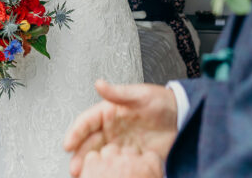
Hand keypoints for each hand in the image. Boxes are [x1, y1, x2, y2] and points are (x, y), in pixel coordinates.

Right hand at [63, 79, 177, 176]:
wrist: (182, 117)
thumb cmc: (161, 101)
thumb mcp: (139, 94)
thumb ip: (118, 92)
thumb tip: (99, 83)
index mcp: (108, 112)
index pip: (86, 122)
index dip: (75, 133)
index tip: (68, 144)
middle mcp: (111, 130)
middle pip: (89, 145)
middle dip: (80, 157)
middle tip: (76, 168)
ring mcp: (121, 145)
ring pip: (101, 158)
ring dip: (92, 167)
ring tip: (86, 176)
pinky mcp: (132, 158)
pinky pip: (118, 167)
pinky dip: (111, 172)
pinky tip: (108, 175)